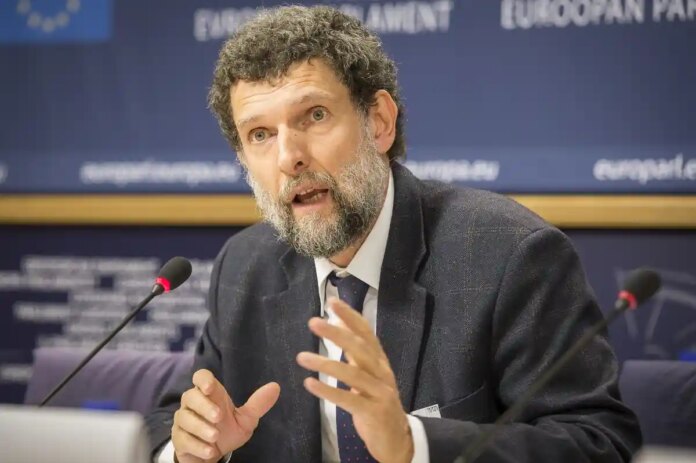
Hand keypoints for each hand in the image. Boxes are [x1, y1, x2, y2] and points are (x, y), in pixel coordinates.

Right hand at [172, 369, 279, 462]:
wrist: (213, 454)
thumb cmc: (227, 431)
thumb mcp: (246, 420)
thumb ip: (258, 404)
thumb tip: (275, 387)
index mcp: (210, 394)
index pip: (200, 377)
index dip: (203, 379)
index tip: (209, 388)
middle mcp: (193, 404)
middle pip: (190, 396)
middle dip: (204, 406)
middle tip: (219, 417)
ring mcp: (183, 421)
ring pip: (185, 418)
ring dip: (201, 427)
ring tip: (215, 436)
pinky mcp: (179, 439)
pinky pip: (183, 439)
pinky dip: (197, 445)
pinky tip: (210, 450)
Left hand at [297, 297, 413, 462]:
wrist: (397, 439)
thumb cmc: (377, 401)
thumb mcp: (369, 373)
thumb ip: (356, 350)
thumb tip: (340, 321)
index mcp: (380, 361)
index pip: (366, 333)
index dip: (351, 317)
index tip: (333, 303)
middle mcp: (382, 373)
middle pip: (360, 348)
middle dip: (337, 334)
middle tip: (314, 323)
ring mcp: (380, 392)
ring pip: (353, 373)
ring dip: (326, 363)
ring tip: (302, 357)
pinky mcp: (374, 412)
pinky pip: (349, 400)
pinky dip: (329, 391)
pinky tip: (310, 384)